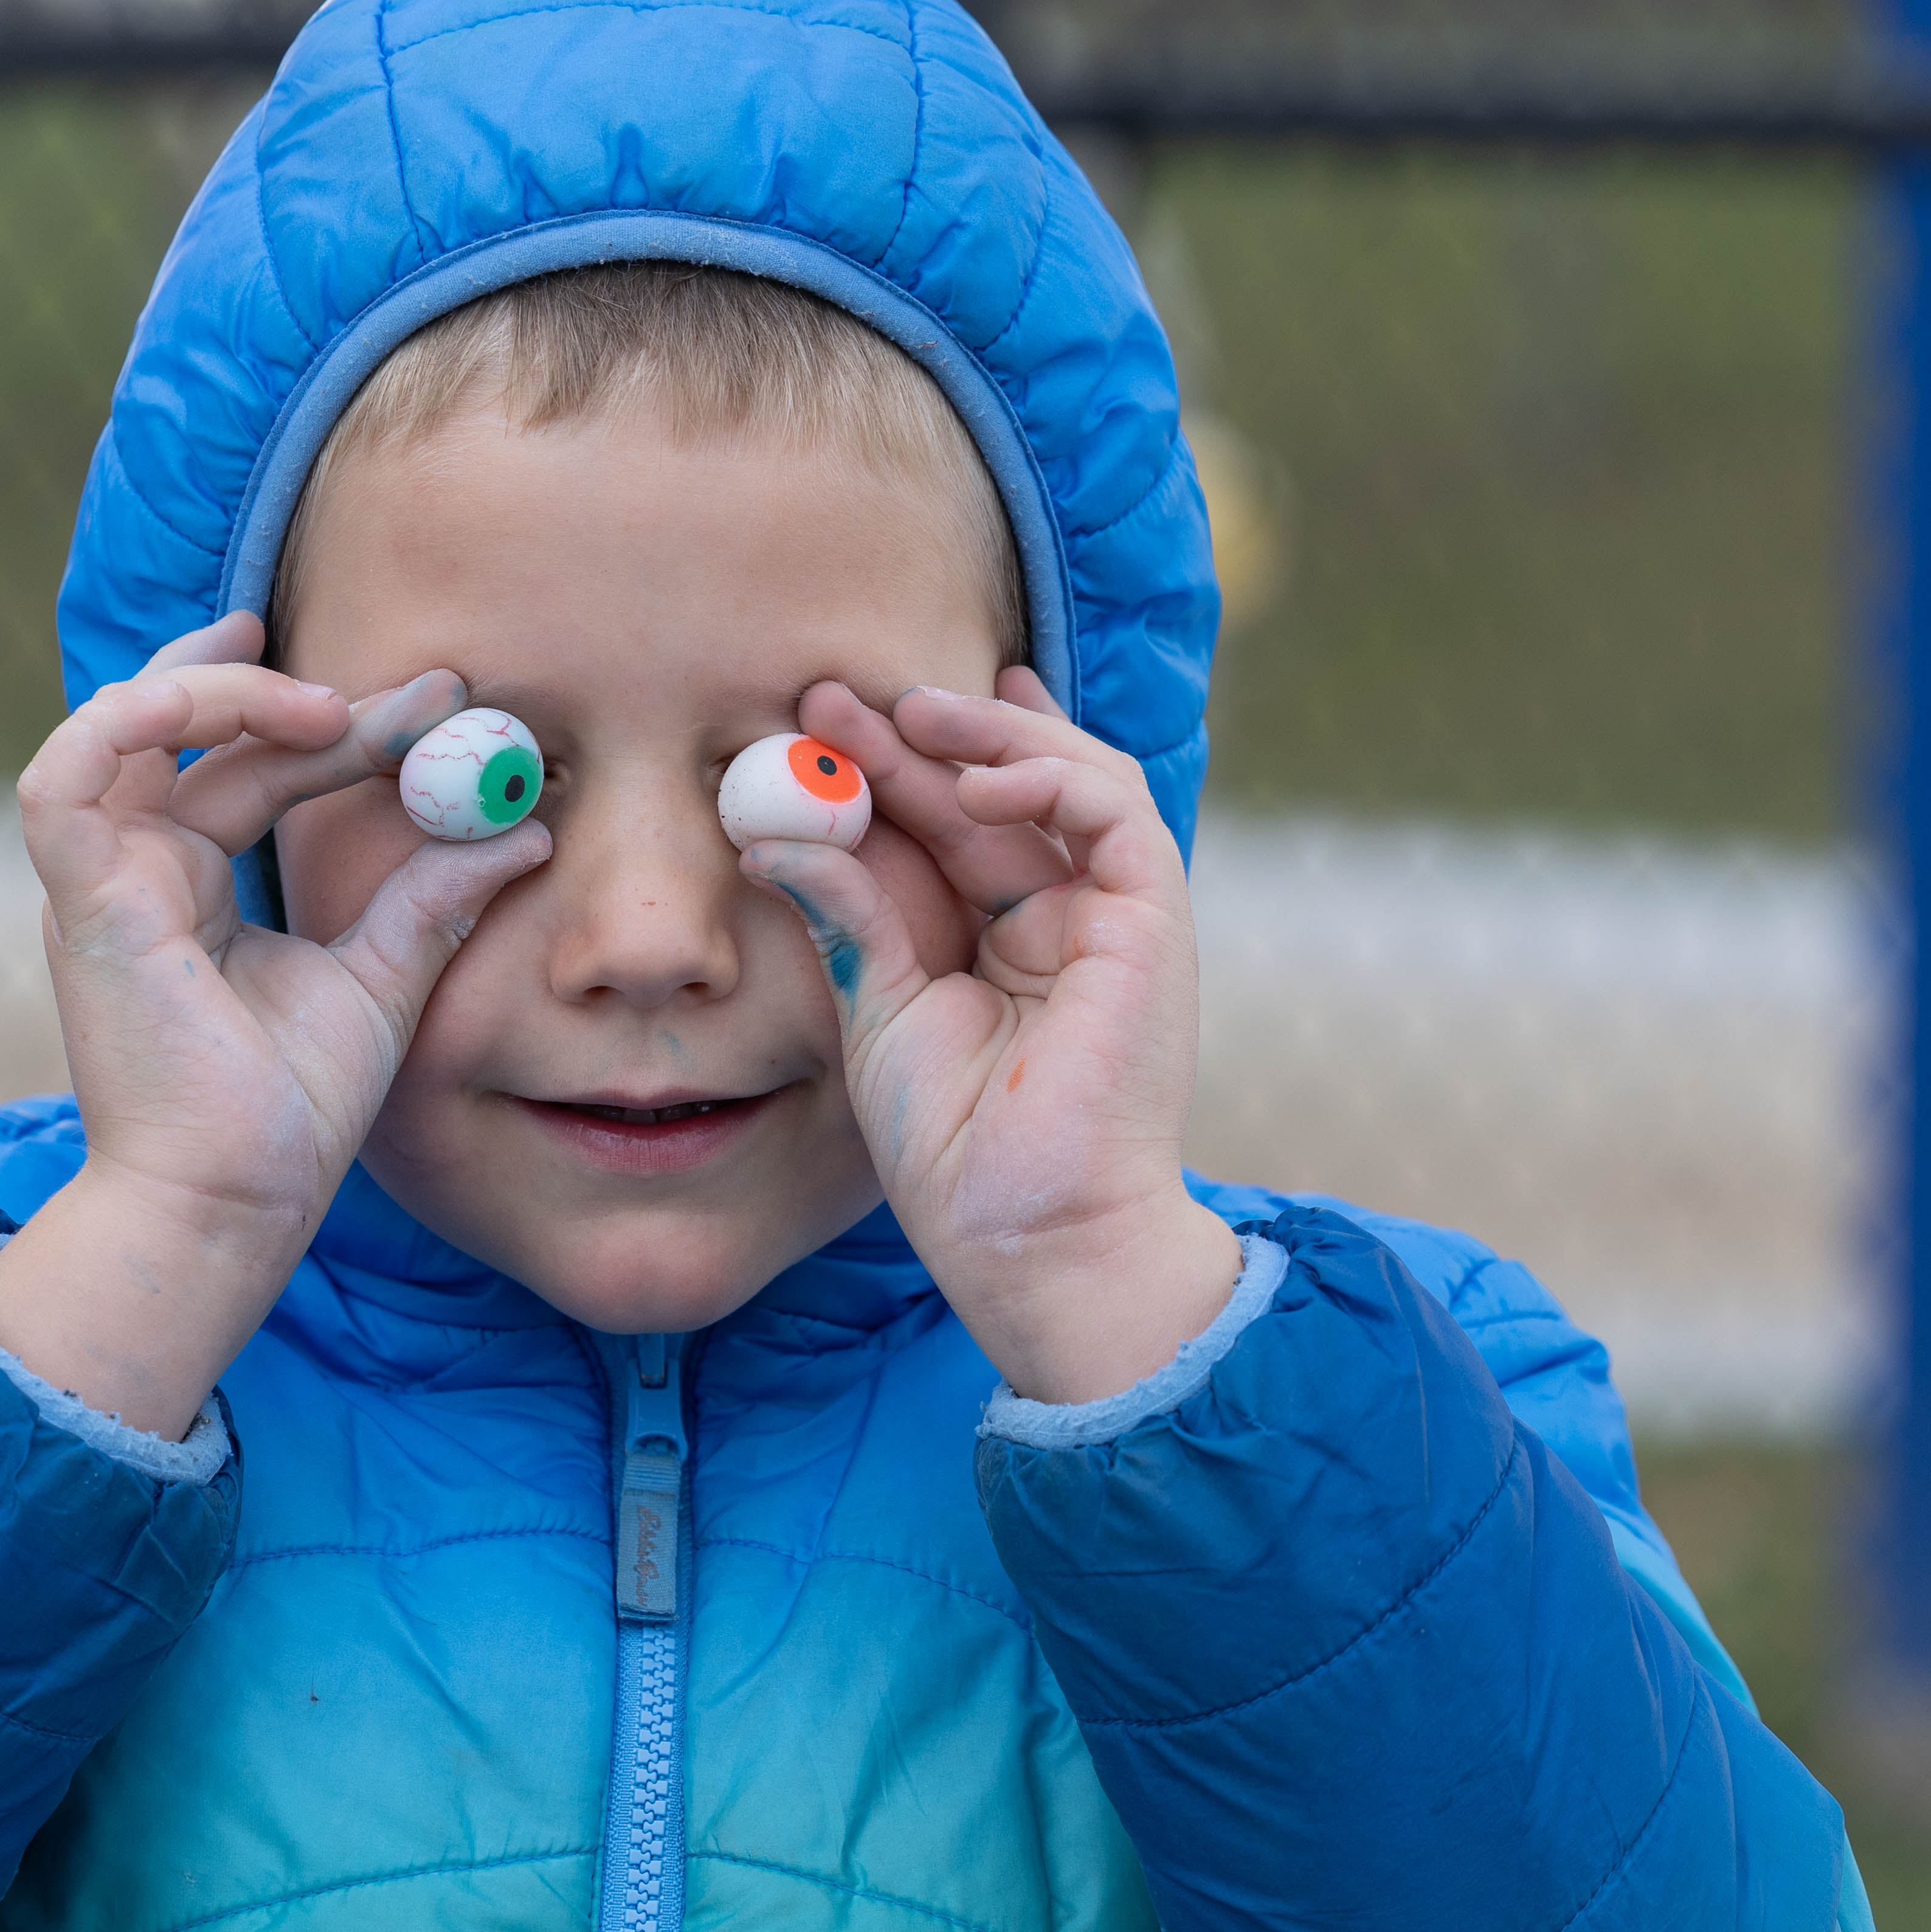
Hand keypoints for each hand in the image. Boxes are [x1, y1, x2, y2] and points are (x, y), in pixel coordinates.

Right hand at [0, 613, 548, 1434]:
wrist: (237, 1204)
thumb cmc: (292, 1114)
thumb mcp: (384, 977)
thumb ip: (435, 896)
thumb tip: (525, 828)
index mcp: (194, 886)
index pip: (262, 768)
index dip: (351, 726)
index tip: (447, 706)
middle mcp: (142, 872)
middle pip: (211, 738)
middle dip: (312, 694)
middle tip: (427, 690)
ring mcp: (105, 884)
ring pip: (127, 728)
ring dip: (220, 692)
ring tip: (328, 705)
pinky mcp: (84, 905)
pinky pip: (61, 781)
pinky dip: (120, 721)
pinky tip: (214, 695)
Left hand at [742, 669, 1240, 1405]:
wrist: (1032, 1238)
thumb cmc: (957, 1152)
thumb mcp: (882, 1008)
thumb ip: (851, 913)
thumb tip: (778, 832)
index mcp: (1003, 943)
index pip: (950, 826)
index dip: (889, 767)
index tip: (816, 721)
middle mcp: (1063, 919)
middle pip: (995, 793)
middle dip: (916, 734)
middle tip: (831, 693)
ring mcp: (1114, 917)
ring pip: (1066, 778)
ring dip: (987, 734)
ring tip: (902, 710)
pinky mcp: (1152, 922)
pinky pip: (1113, 812)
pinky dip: (1049, 776)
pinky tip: (974, 776)